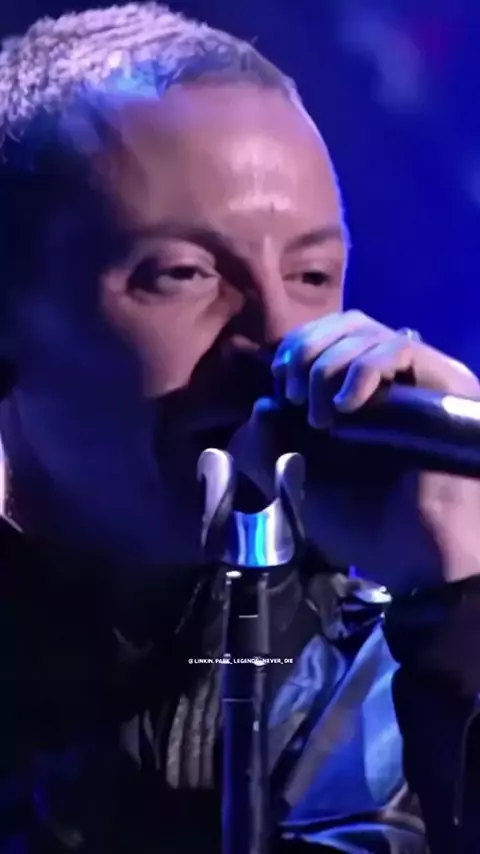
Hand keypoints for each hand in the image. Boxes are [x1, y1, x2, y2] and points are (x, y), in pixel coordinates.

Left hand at [229, 311, 479, 592]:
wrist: (418, 562)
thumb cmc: (365, 526)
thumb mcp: (299, 485)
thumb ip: (270, 448)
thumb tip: (262, 405)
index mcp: (360, 395)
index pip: (328, 336)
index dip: (297, 348)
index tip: (279, 386)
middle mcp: (393, 380)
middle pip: (346, 323)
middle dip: (306, 349)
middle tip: (294, 393)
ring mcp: (421, 381)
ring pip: (368, 331)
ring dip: (329, 365)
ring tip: (321, 416)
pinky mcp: (447, 386)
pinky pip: (400, 348)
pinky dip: (363, 367)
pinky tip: (346, 405)